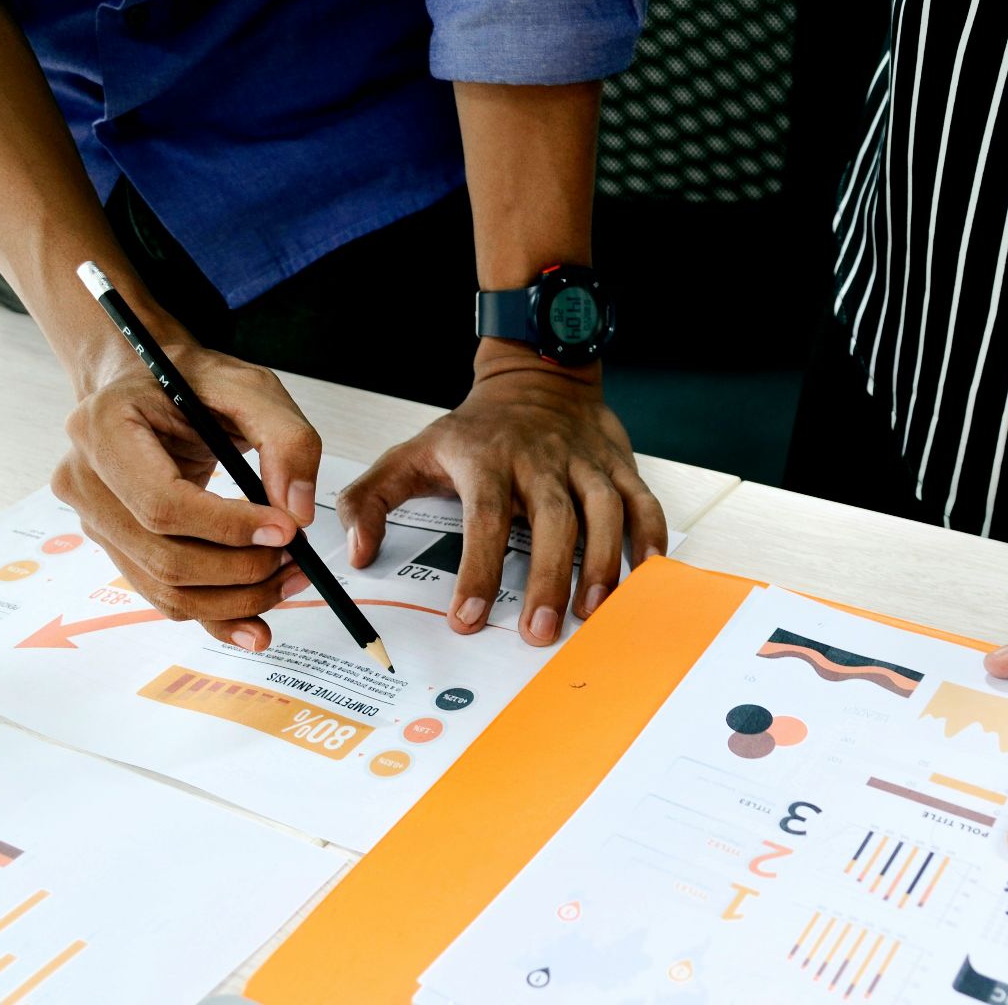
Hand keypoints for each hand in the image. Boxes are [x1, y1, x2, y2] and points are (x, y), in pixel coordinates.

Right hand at [51, 343, 323, 650]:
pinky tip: (256, 623)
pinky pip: (163, 597)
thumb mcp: (251, 388)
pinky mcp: (116, 547)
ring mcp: (94, 520)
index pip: (162, 502)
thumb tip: (296, 512)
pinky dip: (215, 615)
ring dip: (236, 598)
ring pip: (165, 588)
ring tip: (289, 578)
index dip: (227, 527)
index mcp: (104, 428)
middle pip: (164, 556)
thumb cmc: (194, 382)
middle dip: (241, 569)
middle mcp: (84, 479)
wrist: (148, 385)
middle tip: (297, 557)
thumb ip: (287, 440)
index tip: (285, 530)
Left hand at [337, 345, 666, 645]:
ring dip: (601, 562)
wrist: (533, 375)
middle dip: (548, 577)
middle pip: (550, 518)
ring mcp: (583, 459)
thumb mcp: (410, 454)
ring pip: (602, 508)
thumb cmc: (474, 430)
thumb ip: (371, 502)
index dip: (477, 570)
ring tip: (593, 611)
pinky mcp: (617, 462)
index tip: (469, 617)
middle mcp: (538, 458)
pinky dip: (650, 535)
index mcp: (485, 458)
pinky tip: (646, 572)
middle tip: (541, 631)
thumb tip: (357, 553)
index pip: (482, 517)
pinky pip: (641, 498)